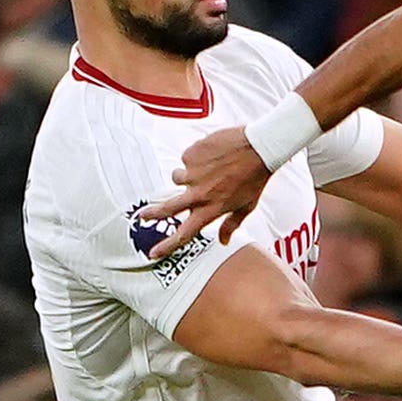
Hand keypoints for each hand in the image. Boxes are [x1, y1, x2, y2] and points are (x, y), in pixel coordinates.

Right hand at [140, 127, 272, 255]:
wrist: (259, 147)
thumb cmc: (255, 178)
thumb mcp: (246, 206)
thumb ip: (231, 224)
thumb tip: (223, 241)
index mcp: (211, 209)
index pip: (185, 233)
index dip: (167, 246)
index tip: (153, 253)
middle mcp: (198, 194)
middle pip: (167, 208)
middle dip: (152, 214)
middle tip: (141, 216)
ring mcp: (193, 174)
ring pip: (177, 177)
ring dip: (186, 175)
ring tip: (207, 167)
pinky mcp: (191, 155)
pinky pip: (187, 158)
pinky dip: (196, 157)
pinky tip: (212, 154)